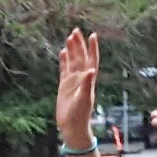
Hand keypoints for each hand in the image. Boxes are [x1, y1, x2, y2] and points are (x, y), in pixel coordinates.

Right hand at [56, 28, 99, 146]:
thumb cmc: (80, 115)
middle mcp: (81, 78)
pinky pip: (64, 69)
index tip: (93, 35)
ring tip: (70, 37)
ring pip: (72, 61)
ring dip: (72, 50)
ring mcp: (73, 81)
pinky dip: (64, 60)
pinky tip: (63, 52)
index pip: (91, 60)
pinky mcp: (64, 85)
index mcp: (88, 80)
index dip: (93, 48)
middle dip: (79, 44)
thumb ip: (87, 84)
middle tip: (76, 30)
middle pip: (81, 57)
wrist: (72, 126)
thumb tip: (91, 70)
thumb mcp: (84, 99)